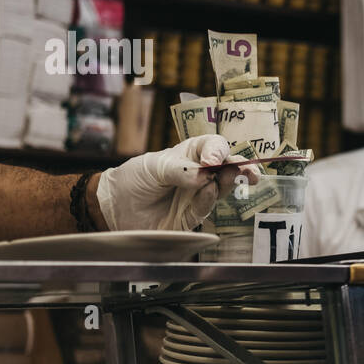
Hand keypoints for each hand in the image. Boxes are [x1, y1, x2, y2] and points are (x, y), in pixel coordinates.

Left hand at [94, 135, 259, 230]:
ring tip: (231, 176)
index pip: (214, 147)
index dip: (218, 151)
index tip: (212, 159)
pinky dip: (209, 199)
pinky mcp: (191, 217)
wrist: (114, 207)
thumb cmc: (134, 179)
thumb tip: (206, 176)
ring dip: (229, 182)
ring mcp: (197, 196)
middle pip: (227, 168)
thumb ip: (180, 170)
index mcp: (191, 155)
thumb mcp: (154, 167)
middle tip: (249, 171)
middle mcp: (199, 174)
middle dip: (241, 168)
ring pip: (222, 188)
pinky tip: (209, 190)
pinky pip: (205, 207)